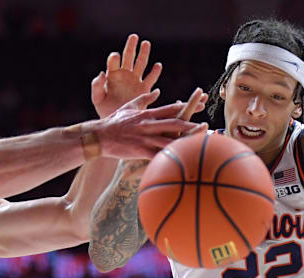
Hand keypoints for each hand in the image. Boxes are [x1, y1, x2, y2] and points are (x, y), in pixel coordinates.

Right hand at [87, 90, 208, 159]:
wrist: (98, 135)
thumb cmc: (112, 122)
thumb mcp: (128, 106)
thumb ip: (144, 98)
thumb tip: (156, 91)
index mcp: (147, 113)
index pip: (170, 108)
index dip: (186, 106)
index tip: (200, 105)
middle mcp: (148, 123)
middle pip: (174, 122)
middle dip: (190, 124)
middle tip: (205, 125)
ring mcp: (144, 137)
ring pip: (168, 138)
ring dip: (184, 141)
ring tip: (197, 144)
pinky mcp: (139, 149)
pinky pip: (157, 154)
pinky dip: (169, 157)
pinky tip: (180, 161)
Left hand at [91, 34, 162, 117]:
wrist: (116, 122)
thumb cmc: (104, 109)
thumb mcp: (97, 98)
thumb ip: (97, 86)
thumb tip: (102, 73)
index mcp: (112, 76)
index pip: (113, 63)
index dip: (114, 58)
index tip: (115, 56)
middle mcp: (124, 75)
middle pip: (129, 57)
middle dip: (131, 47)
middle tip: (134, 36)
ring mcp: (135, 81)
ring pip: (141, 64)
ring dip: (143, 54)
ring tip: (146, 43)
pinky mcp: (144, 90)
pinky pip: (151, 79)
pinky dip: (155, 73)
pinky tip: (157, 65)